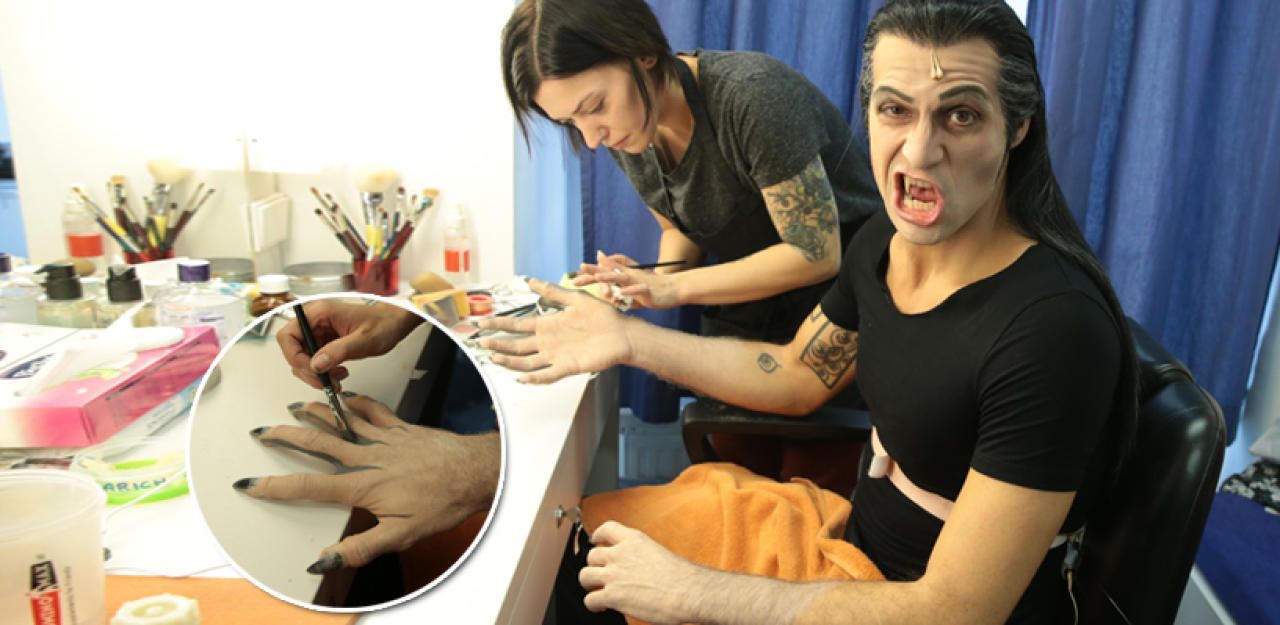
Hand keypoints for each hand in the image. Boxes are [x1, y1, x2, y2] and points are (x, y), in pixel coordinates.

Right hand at [234, 394, 499, 572]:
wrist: (478, 471)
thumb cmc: (444, 502)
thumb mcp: (402, 535)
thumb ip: (361, 548)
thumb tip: (323, 562)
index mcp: (365, 485)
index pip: (310, 487)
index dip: (276, 486)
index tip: (250, 483)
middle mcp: (370, 457)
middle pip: (320, 444)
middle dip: (287, 437)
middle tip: (262, 431)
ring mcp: (387, 439)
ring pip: (343, 421)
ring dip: (316, 413)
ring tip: (294, 407)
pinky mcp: (403, 428)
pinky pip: (373, 410)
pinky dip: (355, 402)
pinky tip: (344, 396)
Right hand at [277, 300, 422, 389]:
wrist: (394, 324)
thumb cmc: (383, 324)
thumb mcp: (363, 339)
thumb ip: (339, 351)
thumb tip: (317, 364)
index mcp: (319, 313)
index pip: (287, 335)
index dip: (293, 356)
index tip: (311, 369)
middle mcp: (315, 322)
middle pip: (293, 350)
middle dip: (307, 370)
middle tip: (325, 381)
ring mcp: (319, 333)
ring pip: (302, 359)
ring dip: (316, 374)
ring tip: (336, 378)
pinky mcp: (325, 343)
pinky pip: (314, 361)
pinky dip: (323, 372)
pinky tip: (338, 373)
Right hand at [476, 278, 632, 383]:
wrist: (623, 333)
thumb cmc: (602, 315)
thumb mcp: (574, 298)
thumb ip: (552, 291)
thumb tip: (529, 280)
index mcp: (548, 325)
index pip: (517, 325)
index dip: (499, 324)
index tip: (482, 322)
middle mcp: (548, 342)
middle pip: (517, 345)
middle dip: (498, 345)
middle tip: (481, 343)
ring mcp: (556, 356)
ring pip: (526, 361)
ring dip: (510, 361)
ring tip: (494, 358)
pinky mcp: (568, 367)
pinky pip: (547, 375)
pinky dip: (534, 377)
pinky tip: (521, 377)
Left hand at [574, 251, 681, 308]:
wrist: (674, 289)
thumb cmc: (651, 289)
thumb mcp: (631, 289)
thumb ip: (616, 289)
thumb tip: (604, 295)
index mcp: (624, 276)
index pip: (604, 272)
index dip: (590, 274)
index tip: (575, 279)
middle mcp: (629, 276)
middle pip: (609, 272)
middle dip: (594, 272)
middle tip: (579, 272)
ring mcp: (638, 282)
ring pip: (622, 278)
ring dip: (609, 277)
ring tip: (597, 278)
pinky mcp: (648, 290)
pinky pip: (639, 290)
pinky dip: (631, 291)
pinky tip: (622, 293)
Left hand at [578, 521, 701, 624]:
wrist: (688, 592)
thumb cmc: (681, 577)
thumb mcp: (658, 552)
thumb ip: (640, 555)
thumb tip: (634, 566)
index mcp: (634, 540)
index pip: (606, 529)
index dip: (597, 536)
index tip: (595, 541)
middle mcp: (620, 554)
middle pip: (592, 555)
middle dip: (594, 566)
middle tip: (601, 574)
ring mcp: (614, 575)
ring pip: (585, 576)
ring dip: (589, 583)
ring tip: (597, 590)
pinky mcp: (612, 596)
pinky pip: (590, 599)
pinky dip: (593, 604)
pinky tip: (601, 606)